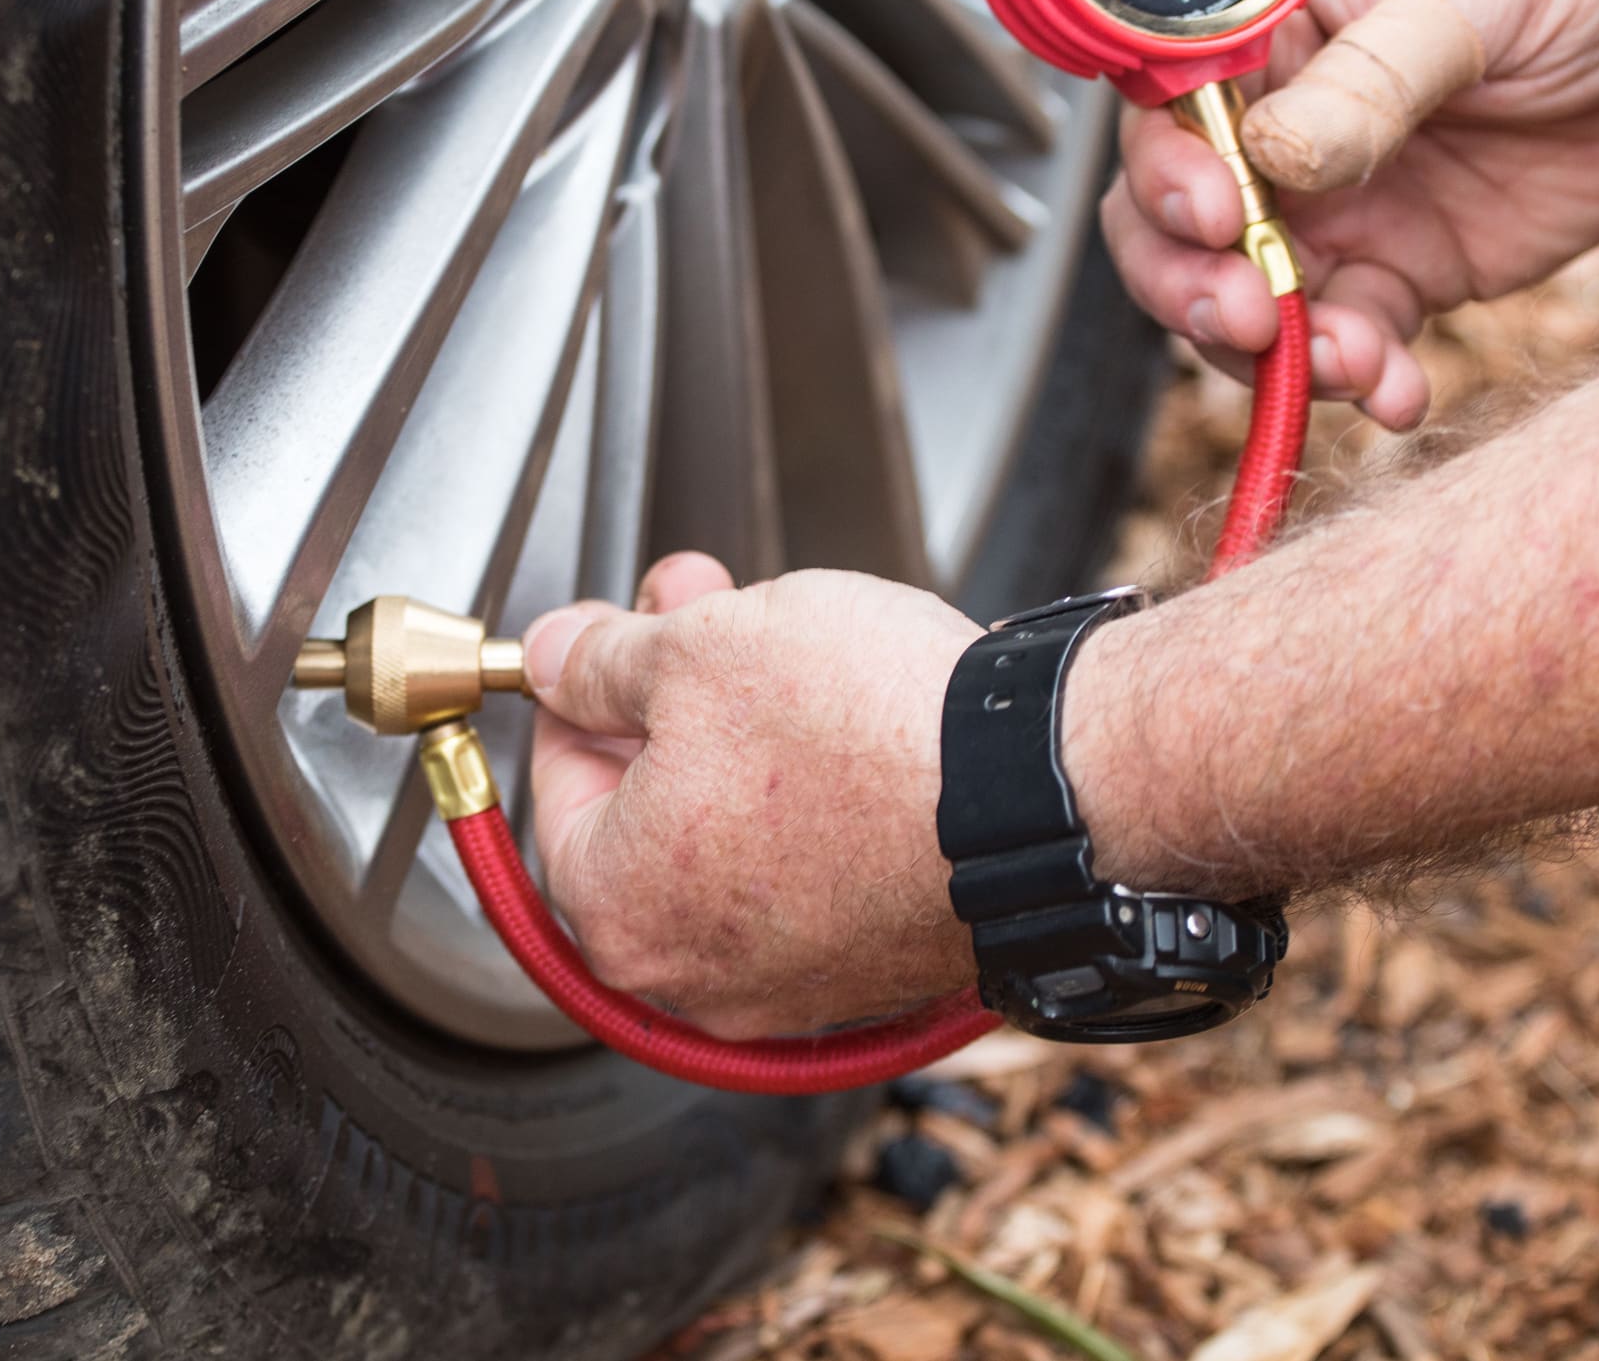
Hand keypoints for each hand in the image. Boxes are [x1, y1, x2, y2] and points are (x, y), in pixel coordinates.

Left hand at [519, 554, 981, 1038]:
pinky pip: (811, 876)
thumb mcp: (697, 651)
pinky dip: (811, 805)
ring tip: (783, 651)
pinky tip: (843, 727)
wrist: (1041, 791)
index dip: (579, 689)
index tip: (603, 640)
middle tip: (696, 614)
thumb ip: (600, 661)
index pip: (557, 786)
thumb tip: (558, 657)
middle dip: (666, 699)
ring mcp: (794, 984)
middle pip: (647, 816)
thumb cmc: (868, 735)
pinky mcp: (877, 969)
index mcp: (620, 910)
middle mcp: (697, 976)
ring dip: (739, 742)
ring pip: (731, 842)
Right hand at [1103, 0, 1598, 428]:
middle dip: (1191, 282)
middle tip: (1250, 317)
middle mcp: (1284, 116)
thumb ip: (1377, 75)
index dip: (1165, 169)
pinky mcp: (1411, 263)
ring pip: (1252, 298)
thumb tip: (1278, 156)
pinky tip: (1398, 393)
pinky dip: (1361, 381)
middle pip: (1175, 222)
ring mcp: (1343, 199)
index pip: (1171, 104)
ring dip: (1274, 350)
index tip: (1212, 214)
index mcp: (1272, 21)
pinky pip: (1353, 338)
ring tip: (1350, 366)